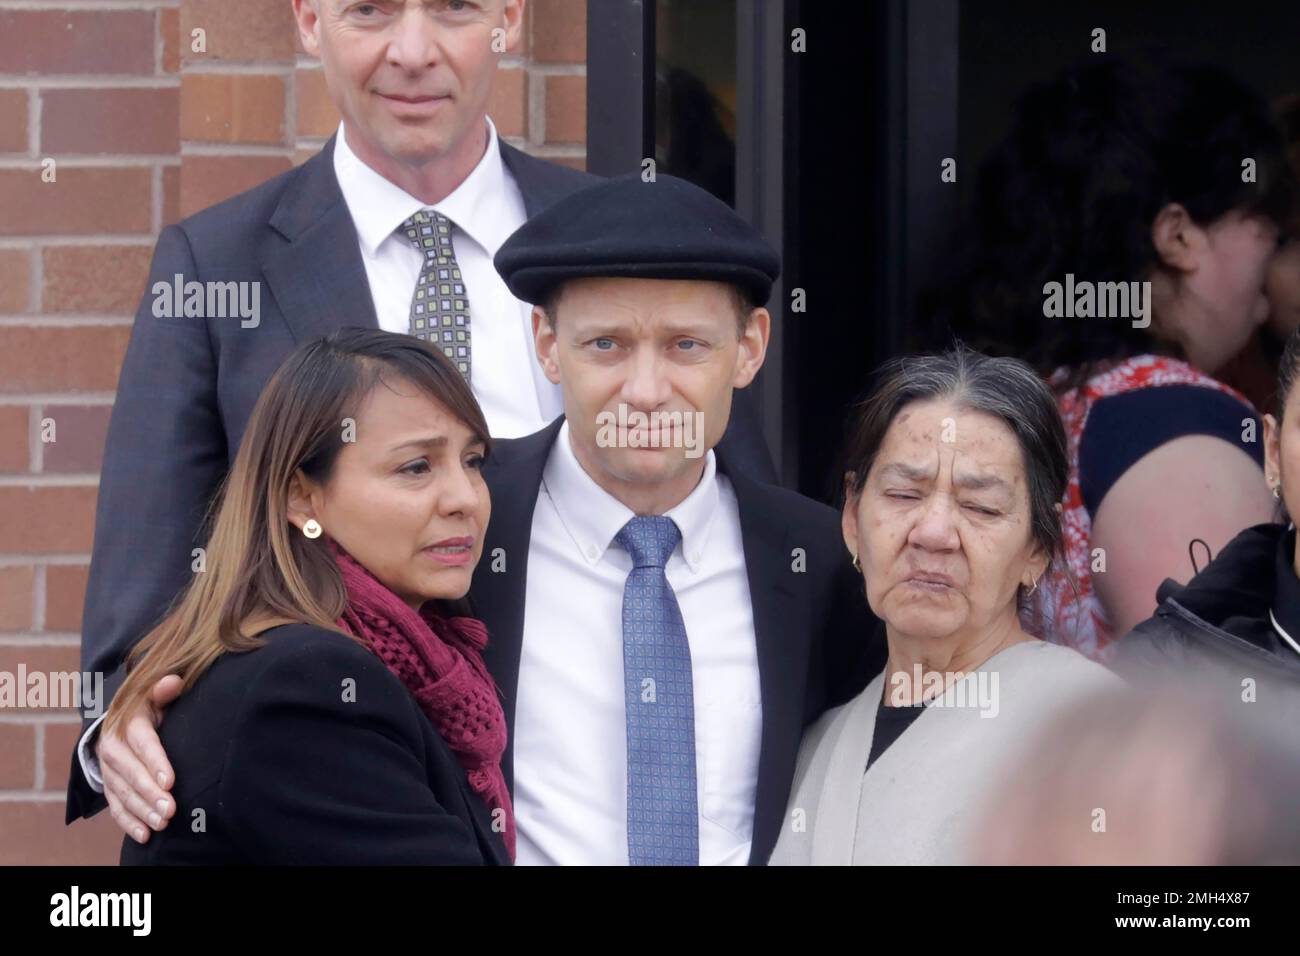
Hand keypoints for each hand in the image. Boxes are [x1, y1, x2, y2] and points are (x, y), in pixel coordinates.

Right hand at [98, 674, 182, 843]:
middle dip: (150, 794)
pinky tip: (144, 835)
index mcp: (126, 724)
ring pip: (123, 794)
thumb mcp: (154, 694)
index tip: (171, 781)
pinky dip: (128, 822)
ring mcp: (108, 770)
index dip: (155, 762)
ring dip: (142, 811)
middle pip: (131, 774)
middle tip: (170, 810)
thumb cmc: (149, 707)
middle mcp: (112, 748)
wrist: (119, 720)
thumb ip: (164, 690)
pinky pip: (115, 807)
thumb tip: (173, 682)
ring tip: (162, 823)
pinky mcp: (108, 786)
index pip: (142, 744)